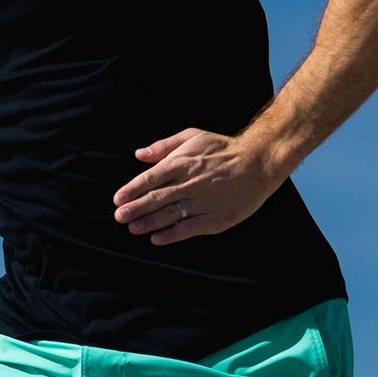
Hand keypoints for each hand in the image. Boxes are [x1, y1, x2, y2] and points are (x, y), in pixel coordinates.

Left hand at [112, 127, 283, 245]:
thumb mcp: (193, 137)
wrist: (258, 163)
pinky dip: (171, 235)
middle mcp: (190, 183)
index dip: (133, 189)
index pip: (151, 178)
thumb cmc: (223, 150)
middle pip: (157, 198)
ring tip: (133, 228)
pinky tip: (156, 239)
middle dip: (135, 208)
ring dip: (149, 222)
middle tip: (119, 216)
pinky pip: (189, 228)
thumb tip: (139, 155)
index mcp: (183, 162)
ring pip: (170, 214)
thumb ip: (164, 146)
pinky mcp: (215, 218)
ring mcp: (203, 202)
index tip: (118, 198)